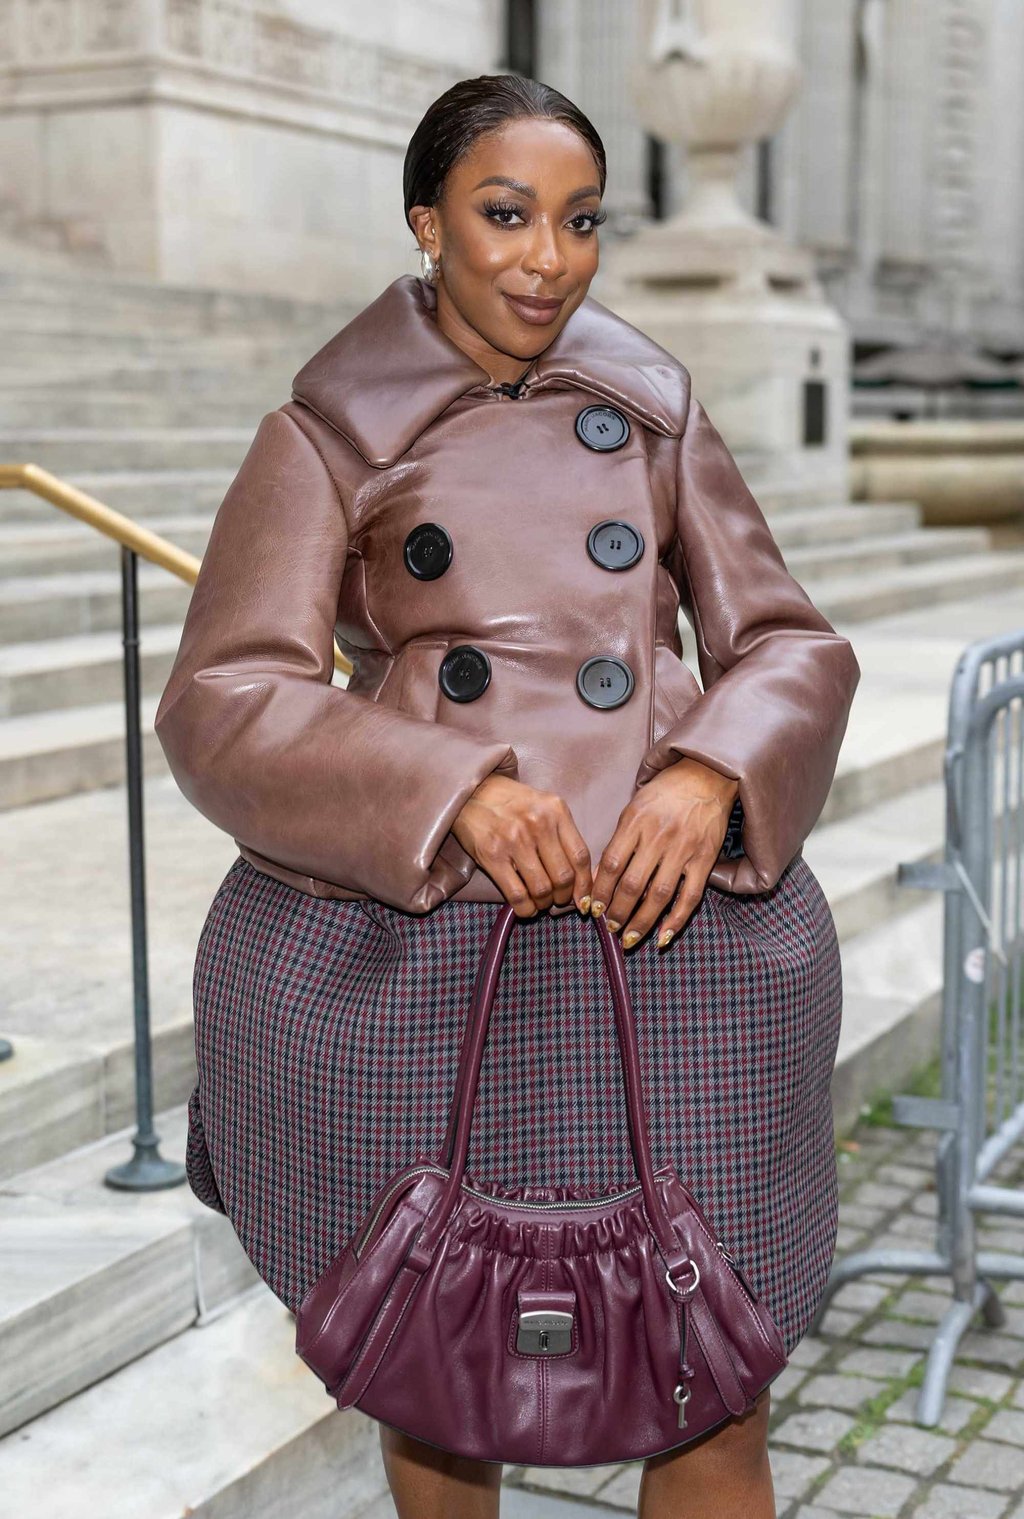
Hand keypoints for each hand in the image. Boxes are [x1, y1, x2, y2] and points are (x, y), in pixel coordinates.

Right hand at [451, 774, 592, 917]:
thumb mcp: (544, 806)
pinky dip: (526, 908)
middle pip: (563, 876)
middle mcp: (538, 824)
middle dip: (564, 897)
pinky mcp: (492, 855)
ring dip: (544, 903)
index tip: (584, 898)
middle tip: (558, 900)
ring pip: (542, 888)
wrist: (472, 792)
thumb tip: (579, 877)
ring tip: (541, 902)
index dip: (585, 884)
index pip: (580, 856)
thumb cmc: (512, 802)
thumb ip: (562, 834)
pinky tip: (527, 908)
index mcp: (556, 811)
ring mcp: (514, 840)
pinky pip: (517, 894)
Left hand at [589, 759, 739, 949]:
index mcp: (635, 822)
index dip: (600, 891)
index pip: (612, 864)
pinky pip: (690, 897)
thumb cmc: (664, 794)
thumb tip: (598, 878)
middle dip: (617, 912)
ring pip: (658, 895)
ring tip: (628, 937)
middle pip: (632, 884)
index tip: (592, 909)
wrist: (706, 777)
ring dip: (641, 922)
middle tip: (609, 927)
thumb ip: (618, 842)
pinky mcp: (705, 859)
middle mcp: (658, 836)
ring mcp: (683, 849)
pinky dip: (676, 920)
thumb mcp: (633, 809)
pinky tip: (662, 937)